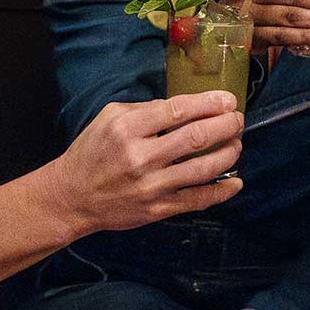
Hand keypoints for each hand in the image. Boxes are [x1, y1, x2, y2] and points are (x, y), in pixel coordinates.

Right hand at [54, 92, 243, 232]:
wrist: (72, 196)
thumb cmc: (92, 152)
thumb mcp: (109, 117)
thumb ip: (145, 108)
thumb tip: (183, 107)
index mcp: (128, 128)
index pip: (178, 110)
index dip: (209, 102)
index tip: (228, 99)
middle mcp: (141, 157)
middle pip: (197, 137)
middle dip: (226, 125)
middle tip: (237, 119)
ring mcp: (151, 186)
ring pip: (203, 168)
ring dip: (228, 153)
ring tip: (237, 143)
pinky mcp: (157, 209)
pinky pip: (197, 200)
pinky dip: (221, 191)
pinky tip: (236, 182)